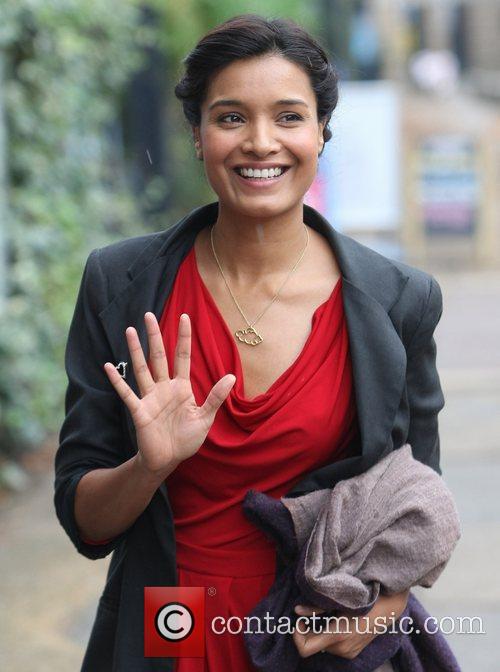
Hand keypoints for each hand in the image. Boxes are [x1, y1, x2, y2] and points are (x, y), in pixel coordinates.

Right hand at [104, 312, 235, 476]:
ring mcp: (150, 397)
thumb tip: (232, 377)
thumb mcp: (205, 418)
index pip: (183, 357)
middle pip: (159, 356)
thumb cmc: (186, 439)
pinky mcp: (139, 411)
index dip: (184, 337)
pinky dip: (117, 380)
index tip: (186, 317)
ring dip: (136, 350)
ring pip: (142, 368)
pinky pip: (126, 393)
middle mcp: (164, 388)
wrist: (168, 460)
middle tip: (149, 314)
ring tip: (130, 330)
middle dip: (155, 336)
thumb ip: (216, 397)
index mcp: (182, 387)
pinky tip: (108, 366)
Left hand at [292, 589, 409, 659]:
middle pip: (313, 646)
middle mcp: (342, 649)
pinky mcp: (353, 652)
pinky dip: (328, 635)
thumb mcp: (338, 600)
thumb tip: (296, 610)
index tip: (300, 621)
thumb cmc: (364, 599)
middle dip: (307, 631)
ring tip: (325, 614)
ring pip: (322, 645)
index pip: (305, 649)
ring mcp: (348, 653)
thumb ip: (316, 607)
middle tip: (310, 613)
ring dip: (318, 632)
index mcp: (337, 635)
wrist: (388, 607)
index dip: (297, 636)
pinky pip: (332, 646)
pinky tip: (334, 620)